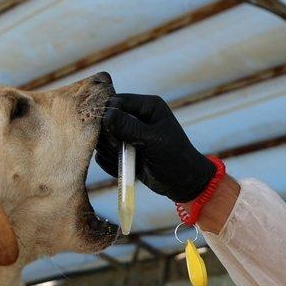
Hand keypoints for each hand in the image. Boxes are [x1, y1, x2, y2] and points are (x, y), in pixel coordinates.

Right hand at [96, 94, 215, 203]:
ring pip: (102, 138)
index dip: (107, 115)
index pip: (115, 101)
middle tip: (120, 150)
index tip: (112, 134)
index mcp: (147, 106)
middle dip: (109, 137)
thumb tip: (106, 115)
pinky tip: (125, 169)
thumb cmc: (174, 158)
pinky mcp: (124, 151)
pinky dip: (110, 163)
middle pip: (104, 120)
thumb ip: (129, 127)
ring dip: (109, 152)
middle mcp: (136, 117)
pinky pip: (105, 154)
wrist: (182, 183)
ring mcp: (129, 134)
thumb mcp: (153, 140)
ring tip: (126, 161)